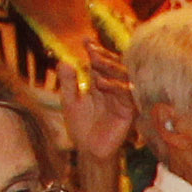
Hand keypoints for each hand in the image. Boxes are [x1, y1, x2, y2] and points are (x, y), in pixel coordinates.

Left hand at [57, 50, 138, 177]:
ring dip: (110, 69)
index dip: (95, 51)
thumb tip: (63, 61)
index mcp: (101, 85)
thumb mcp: (70, 101)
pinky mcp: (129, 112)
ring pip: (123, 78)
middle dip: (104, 57)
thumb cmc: (81, 127)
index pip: (100, 64)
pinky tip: (103, 83)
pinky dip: (116, 87)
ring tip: (95, 62)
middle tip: (92, 51)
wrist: (89, 150)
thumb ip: (68, 83)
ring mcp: (122, 100)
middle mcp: (113, 90)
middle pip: (115, 67)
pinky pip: (127, 96)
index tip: (86, 41)